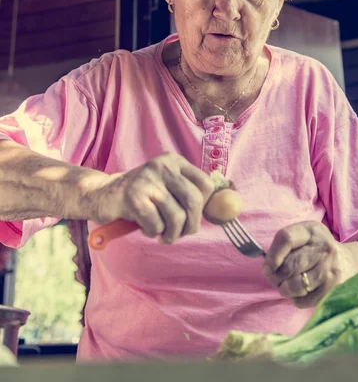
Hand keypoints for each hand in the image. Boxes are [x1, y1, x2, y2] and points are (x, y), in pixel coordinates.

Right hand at [90, 153, 214, 243]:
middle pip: (194, 201)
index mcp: (174, 161)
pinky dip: (152, 232)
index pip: (205, 184)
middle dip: (191, 225)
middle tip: (181, 234)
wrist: (103, 194)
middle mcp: (163, 166)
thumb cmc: (141, 196)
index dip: (204, 206)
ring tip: (162, 234)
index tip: (193, 216)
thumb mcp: (165, 185)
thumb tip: (217, 209)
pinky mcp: (134, 197)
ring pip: (176, 217)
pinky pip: (156, 224)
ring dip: (171, 234)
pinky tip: (144, 227)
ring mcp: (148, 180)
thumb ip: (186, 193)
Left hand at [263, 221, 344, 307]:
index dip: (272, 255)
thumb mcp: (304, 237)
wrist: (349, 262)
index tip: (267, 267)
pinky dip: (296, 299)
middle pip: (289, 265)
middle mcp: (323, 248)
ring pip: (295, 285)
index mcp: (311, 230)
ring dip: (284, 289)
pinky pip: (304, 300)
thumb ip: (285, 246)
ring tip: (286, 287)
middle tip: (275, 279)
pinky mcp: (334, 288)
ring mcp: (330, 269)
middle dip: (275, 277)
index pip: (285, 238)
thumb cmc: (317, 249)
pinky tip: (300, 293)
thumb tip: (267, 267)